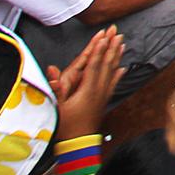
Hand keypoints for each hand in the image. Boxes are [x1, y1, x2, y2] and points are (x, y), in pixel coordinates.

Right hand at [48, 25, 125, 139]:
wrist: (79, 143)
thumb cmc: (66, 125)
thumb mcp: (57, 108)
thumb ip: (56, 89)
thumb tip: (51, 72)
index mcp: (88, 89)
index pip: (95, 64)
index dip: (99, 49)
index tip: (104, 35)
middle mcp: (99, 90)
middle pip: (106, 63)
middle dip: (111, 46)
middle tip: (117, 31)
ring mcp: (103, 95)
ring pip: (112, 70)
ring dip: (116, 55)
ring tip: (122, 42)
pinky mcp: (104, 100)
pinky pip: (113, 83)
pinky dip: (118, 73)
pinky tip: (123, 67)